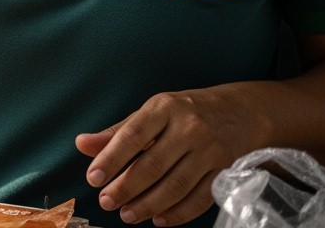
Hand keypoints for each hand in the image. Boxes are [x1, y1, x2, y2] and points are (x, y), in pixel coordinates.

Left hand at [76, 86, 265, 225]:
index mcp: (165, 107)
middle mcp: (189, 127)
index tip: (93, 178)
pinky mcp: (227, 170)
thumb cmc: (186, 111)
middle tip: (106, 202)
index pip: (132, 135)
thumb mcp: (152, 112)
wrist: (242, 110)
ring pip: (175, 185)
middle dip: (126, 187)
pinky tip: (159, 219)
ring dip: (148, 204)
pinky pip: (200, 198)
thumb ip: (117, 132)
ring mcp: (210, 150)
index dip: (110, 159)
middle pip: (153, 164)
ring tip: (127, 215)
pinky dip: (178, 213)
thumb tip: (82, 145)